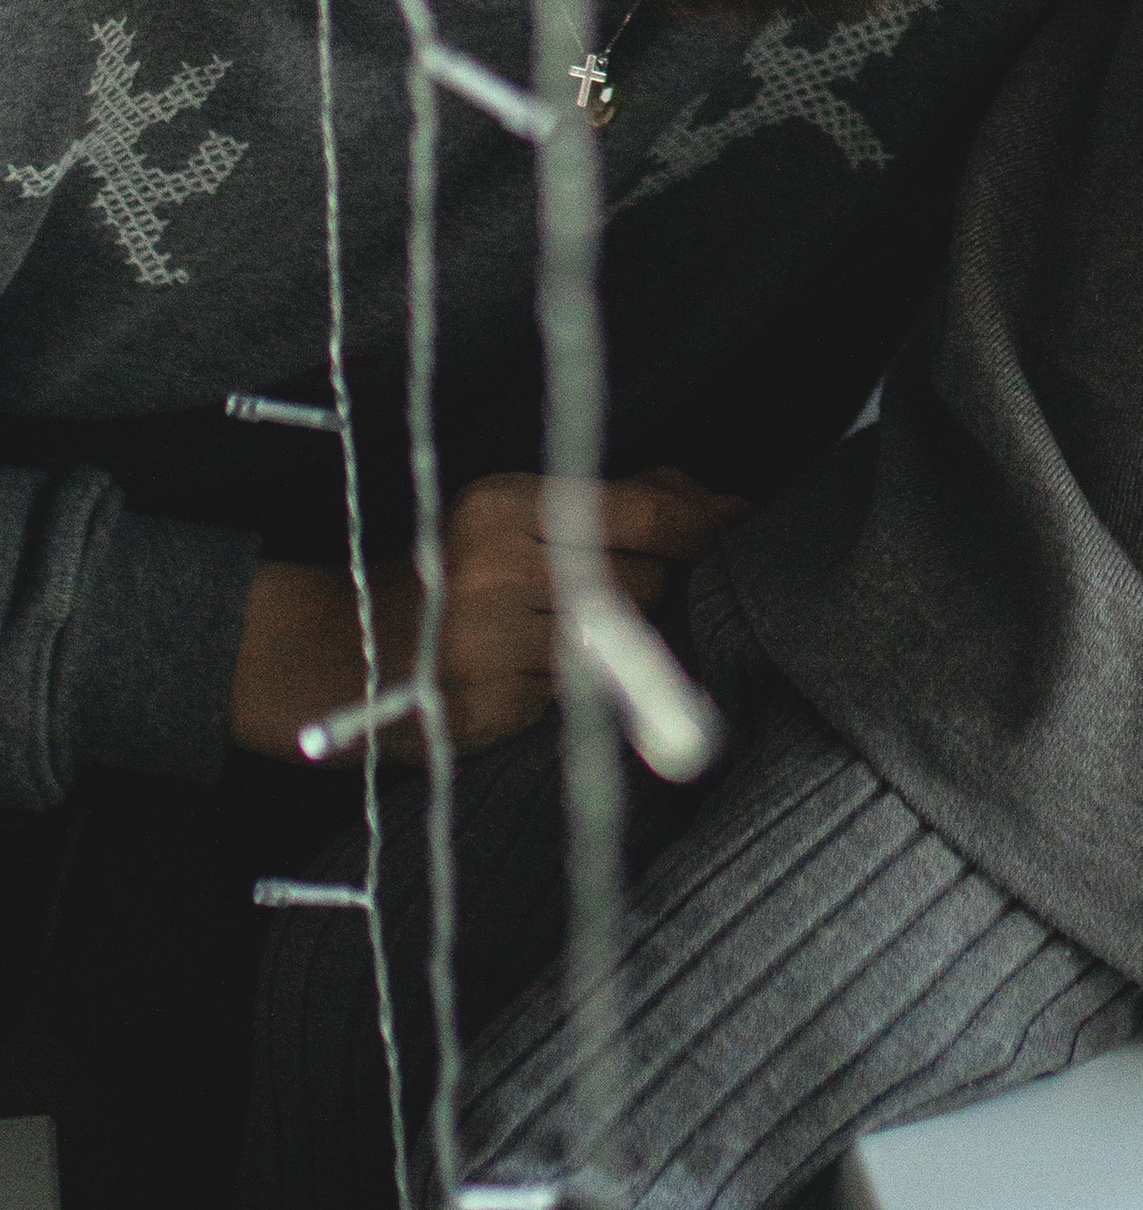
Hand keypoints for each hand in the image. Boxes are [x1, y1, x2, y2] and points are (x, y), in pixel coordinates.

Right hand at [425, 468, 744, 751]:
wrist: (341, 652)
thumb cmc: (449, 572)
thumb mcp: (511, 512)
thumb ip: (619, 500)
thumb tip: (728, 504)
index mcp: (501, 507)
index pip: (637, 514)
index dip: (698, 525)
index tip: (734, 526)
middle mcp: (494, 571)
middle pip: (639, 582)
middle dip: (652, 586)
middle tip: (620, 590)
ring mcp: (489, 646)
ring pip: (617, 645)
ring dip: (619, 642)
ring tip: (570, 628)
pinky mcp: (488, 709)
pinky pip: (577, 697)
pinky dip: (575, 687)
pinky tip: (531, 671)